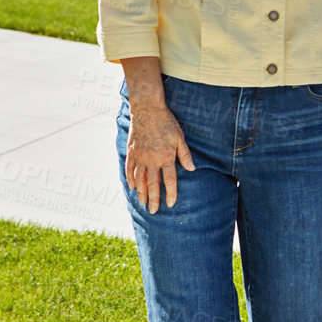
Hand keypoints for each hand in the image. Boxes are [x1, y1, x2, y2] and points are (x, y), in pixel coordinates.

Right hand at [125, 97, 195, 212]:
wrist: (147, 110)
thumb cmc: (166, 123)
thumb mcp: (179, 138)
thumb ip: (184, 155)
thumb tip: (192, 169)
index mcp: (166, 157)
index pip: (169, 180)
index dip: (171, 193)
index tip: (171, 204)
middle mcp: (152, 160)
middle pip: (152, 184)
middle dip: (154, 199)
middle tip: (153, 211)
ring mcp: (140, 156)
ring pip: (139, 179)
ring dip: (141, 192)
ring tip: (142, 203)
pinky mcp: (132, 152)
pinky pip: (129, 169)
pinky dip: (130, 179)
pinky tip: (132, 187)